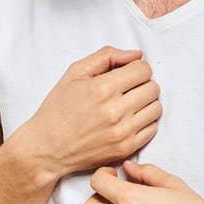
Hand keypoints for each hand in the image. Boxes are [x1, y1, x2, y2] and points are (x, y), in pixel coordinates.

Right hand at [24, 45, 161, 178]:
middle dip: (142, 83)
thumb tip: (136, 55)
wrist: (47, 148)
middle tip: (127, 88)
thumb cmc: (58, 108)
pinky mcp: (126, 149)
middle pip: (153, 87)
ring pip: (156, 108)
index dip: (136, 68)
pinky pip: (152, 129)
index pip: (143, 70)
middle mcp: (114, 111)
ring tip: (128, 103)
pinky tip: (128, 119)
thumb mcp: (74, 73)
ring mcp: (122, 132)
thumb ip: (107, 56)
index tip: (126, 73)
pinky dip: (144, 122)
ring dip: (146, 102)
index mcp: (101, 89)